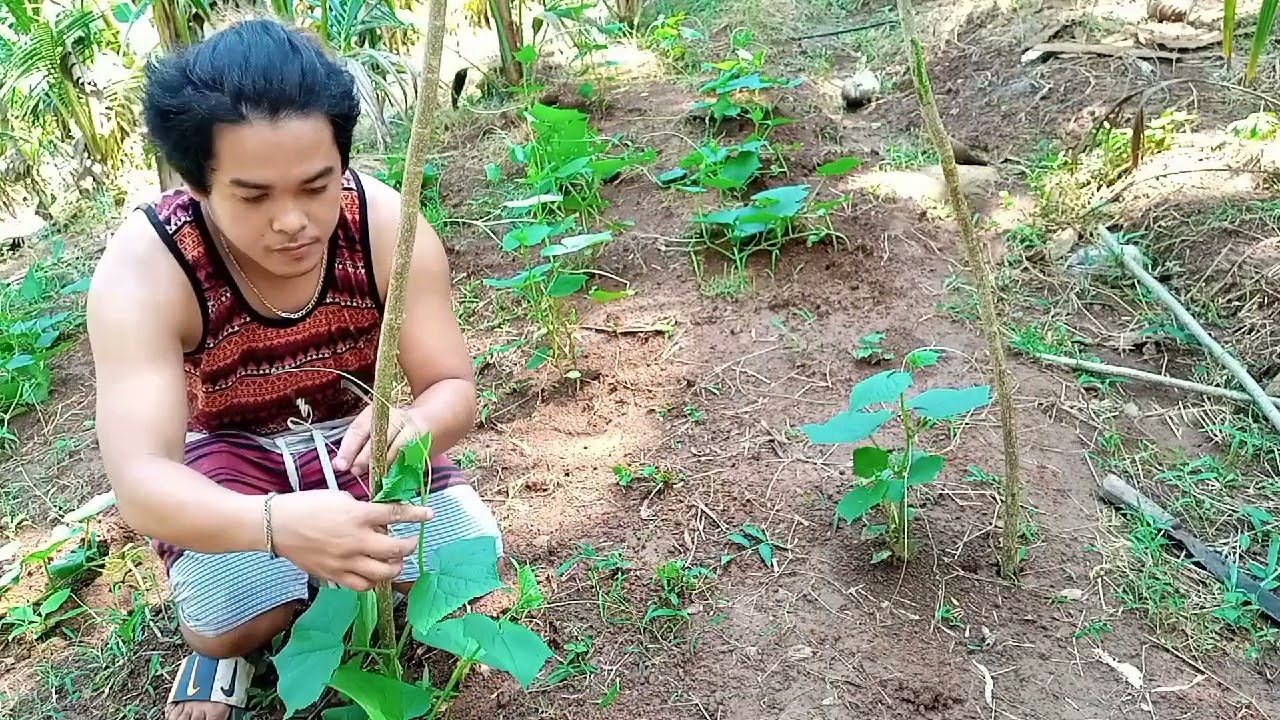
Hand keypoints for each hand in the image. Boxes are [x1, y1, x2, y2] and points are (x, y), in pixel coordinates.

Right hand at [268, 489, 432, 590]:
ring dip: (395, 566)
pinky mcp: (334, 575)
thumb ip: (363, 511)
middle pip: (395, 549)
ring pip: (383, 572)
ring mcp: (345, 561)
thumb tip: (381, 521)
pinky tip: (374, 573)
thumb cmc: (307, 506)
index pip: (395, 514)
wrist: (277, 526)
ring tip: (395, 561)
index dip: (416, 514)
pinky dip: (373, 581)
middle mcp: (355, 540)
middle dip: (408, 545)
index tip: (429, 514)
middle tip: (410, 541)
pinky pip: (362, 585)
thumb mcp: (340, 498)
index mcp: (357, 515)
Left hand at [333, 405, 428, 478]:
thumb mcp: (376, 428)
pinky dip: (397, 468)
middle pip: (376, 439)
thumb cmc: (394, 428)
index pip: (359, 428)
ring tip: (372, 477)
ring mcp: (411, 429)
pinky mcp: (422, 442)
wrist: (430, 421)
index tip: (340, 465)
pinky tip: (389, 477)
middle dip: (364, 458)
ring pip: (393, 449)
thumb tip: (338, 464)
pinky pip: (407, 458)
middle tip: (355, 471)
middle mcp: (395, 417)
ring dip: (381, 465)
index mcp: (378, 411)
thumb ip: (357, 444)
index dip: (348, 448)